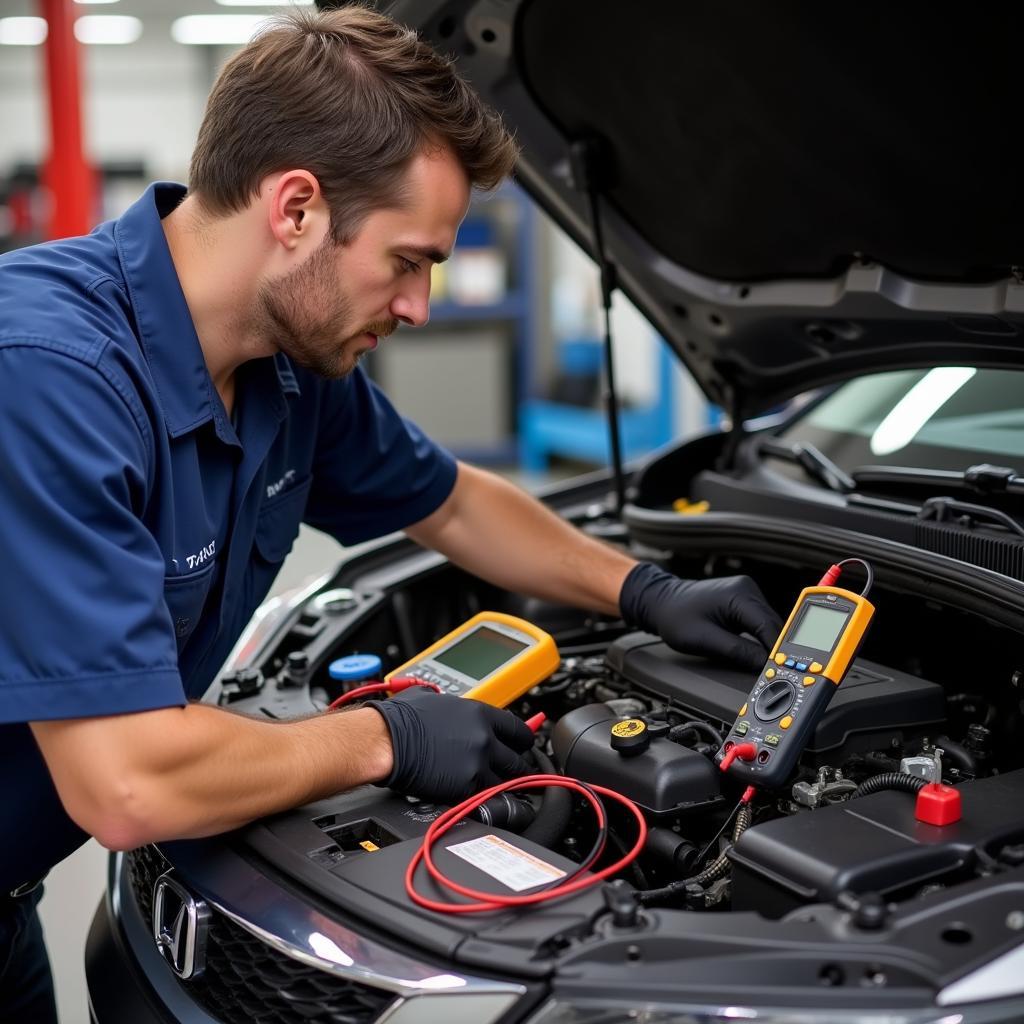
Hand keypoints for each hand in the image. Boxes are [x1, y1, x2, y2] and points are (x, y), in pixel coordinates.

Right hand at [370, 687, 534, 802]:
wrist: (385, 741)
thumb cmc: (401, 719)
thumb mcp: (435, 699)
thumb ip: (455, 707)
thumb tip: (454, 708)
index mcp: (480, 714)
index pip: (520, 731)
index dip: (522, 742)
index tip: (522, 748)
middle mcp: (485, 738)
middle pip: (519, 759)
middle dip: (518, 768)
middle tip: (515, 772)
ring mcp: (477, 763)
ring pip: (507, 782)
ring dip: (505, 786)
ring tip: (502, 790)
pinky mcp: (466, 786)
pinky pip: (486, 796)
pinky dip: (485, 798)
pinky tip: (480, 797)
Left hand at [620, 562, 782, 672]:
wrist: (660, 602)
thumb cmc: (675, 616)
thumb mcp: (704, 640)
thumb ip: (738, 652)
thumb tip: (764, 664)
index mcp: (739, 594)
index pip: (769, 626)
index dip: (777, 651)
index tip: (780, 670)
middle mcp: (747, 589)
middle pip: (773, 626)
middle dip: (774, 650)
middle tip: (775, 674)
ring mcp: (746, 593)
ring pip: (769, 626)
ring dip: (767, 644)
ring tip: (764, 665)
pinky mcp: (743, 601)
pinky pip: (760, 623)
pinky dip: (760, 638)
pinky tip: (756, 652)